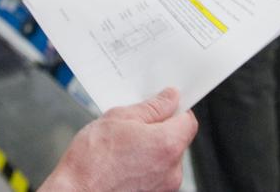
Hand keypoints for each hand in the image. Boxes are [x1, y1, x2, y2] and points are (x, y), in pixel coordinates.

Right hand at [42, 88, 196, 191]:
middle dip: (160, 130)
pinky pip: (157, 174)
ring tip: (124, 148)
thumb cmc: (91, 161)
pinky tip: (124, 163)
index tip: (162, 106)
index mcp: (167, 144)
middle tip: (134, 126)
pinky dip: (146, 167)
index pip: (188, 120)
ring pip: (166, 158)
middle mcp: (172, 169)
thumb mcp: (119, 118)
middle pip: (177, 139)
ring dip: (152, 149)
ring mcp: (164, 187)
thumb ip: (152, 107)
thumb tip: (170, 98)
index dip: (175, 110)